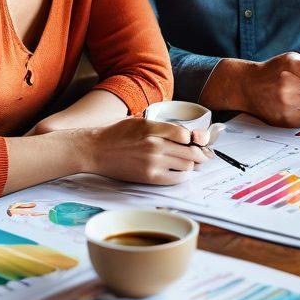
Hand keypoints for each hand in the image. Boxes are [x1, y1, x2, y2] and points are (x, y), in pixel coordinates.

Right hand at [86, 116, 210, 185]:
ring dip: (190, 164)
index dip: (193, 139)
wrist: (96, 151)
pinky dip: (182, 175)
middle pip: (190, 151)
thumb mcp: (139, 121)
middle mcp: (154, 144)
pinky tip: (179, 171)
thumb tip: (184, 133)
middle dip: (199, 153)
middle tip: (203, 154)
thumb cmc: (117, 134)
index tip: (194, 141)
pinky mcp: (149, 177)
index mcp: (151, 127)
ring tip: (189, 162)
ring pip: (186, 165)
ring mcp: (152, 162)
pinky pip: (176, 178)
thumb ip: (160, 125)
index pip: (185, 134)